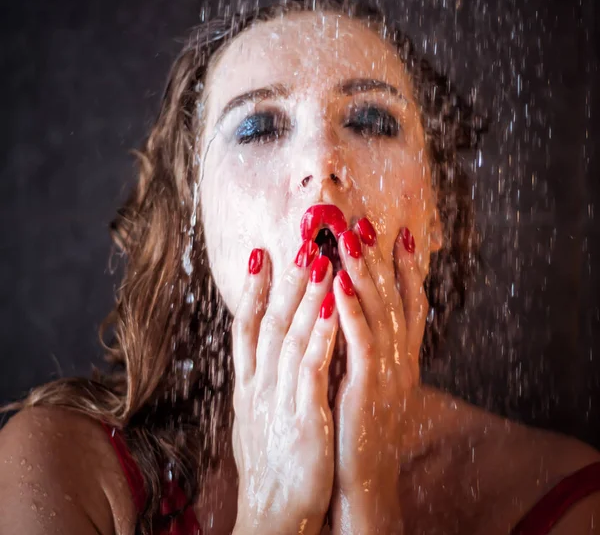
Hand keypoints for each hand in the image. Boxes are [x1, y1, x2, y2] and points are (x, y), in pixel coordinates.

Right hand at [231, 242, 338, 534]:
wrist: (275, 515)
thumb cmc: (272, 463)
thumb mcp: (257, 416)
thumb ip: (262, 381)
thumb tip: (263, 354)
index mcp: (250, 385)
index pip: (246, 328)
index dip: (252, 290)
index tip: (260, 254)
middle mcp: (259, 386)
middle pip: (270, 322)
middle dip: (285, 280)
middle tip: (299, 240)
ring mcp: (279, 400)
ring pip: (291, 337)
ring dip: (306, 296)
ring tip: (321, 259)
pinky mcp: (303, 418)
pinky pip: (312, 369)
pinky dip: (321, 336)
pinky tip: (335, 308)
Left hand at [329, 219, 427, 533]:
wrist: (362, 478)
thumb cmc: (360, 425)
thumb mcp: (368, 379)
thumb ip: (365, 347)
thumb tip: (352, 311)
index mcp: (401, 354)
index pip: (408, 300)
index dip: (405, 266)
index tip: (398, 232)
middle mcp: (401, 357)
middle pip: (394, 296)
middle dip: (379, 256)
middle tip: (365, 221)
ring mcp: (387, 371)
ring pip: (379, 311)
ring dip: (364, 272)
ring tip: (350, 237)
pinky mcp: (368, 387)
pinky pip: (361, 342)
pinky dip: (352, 310)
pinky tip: (338, 284)